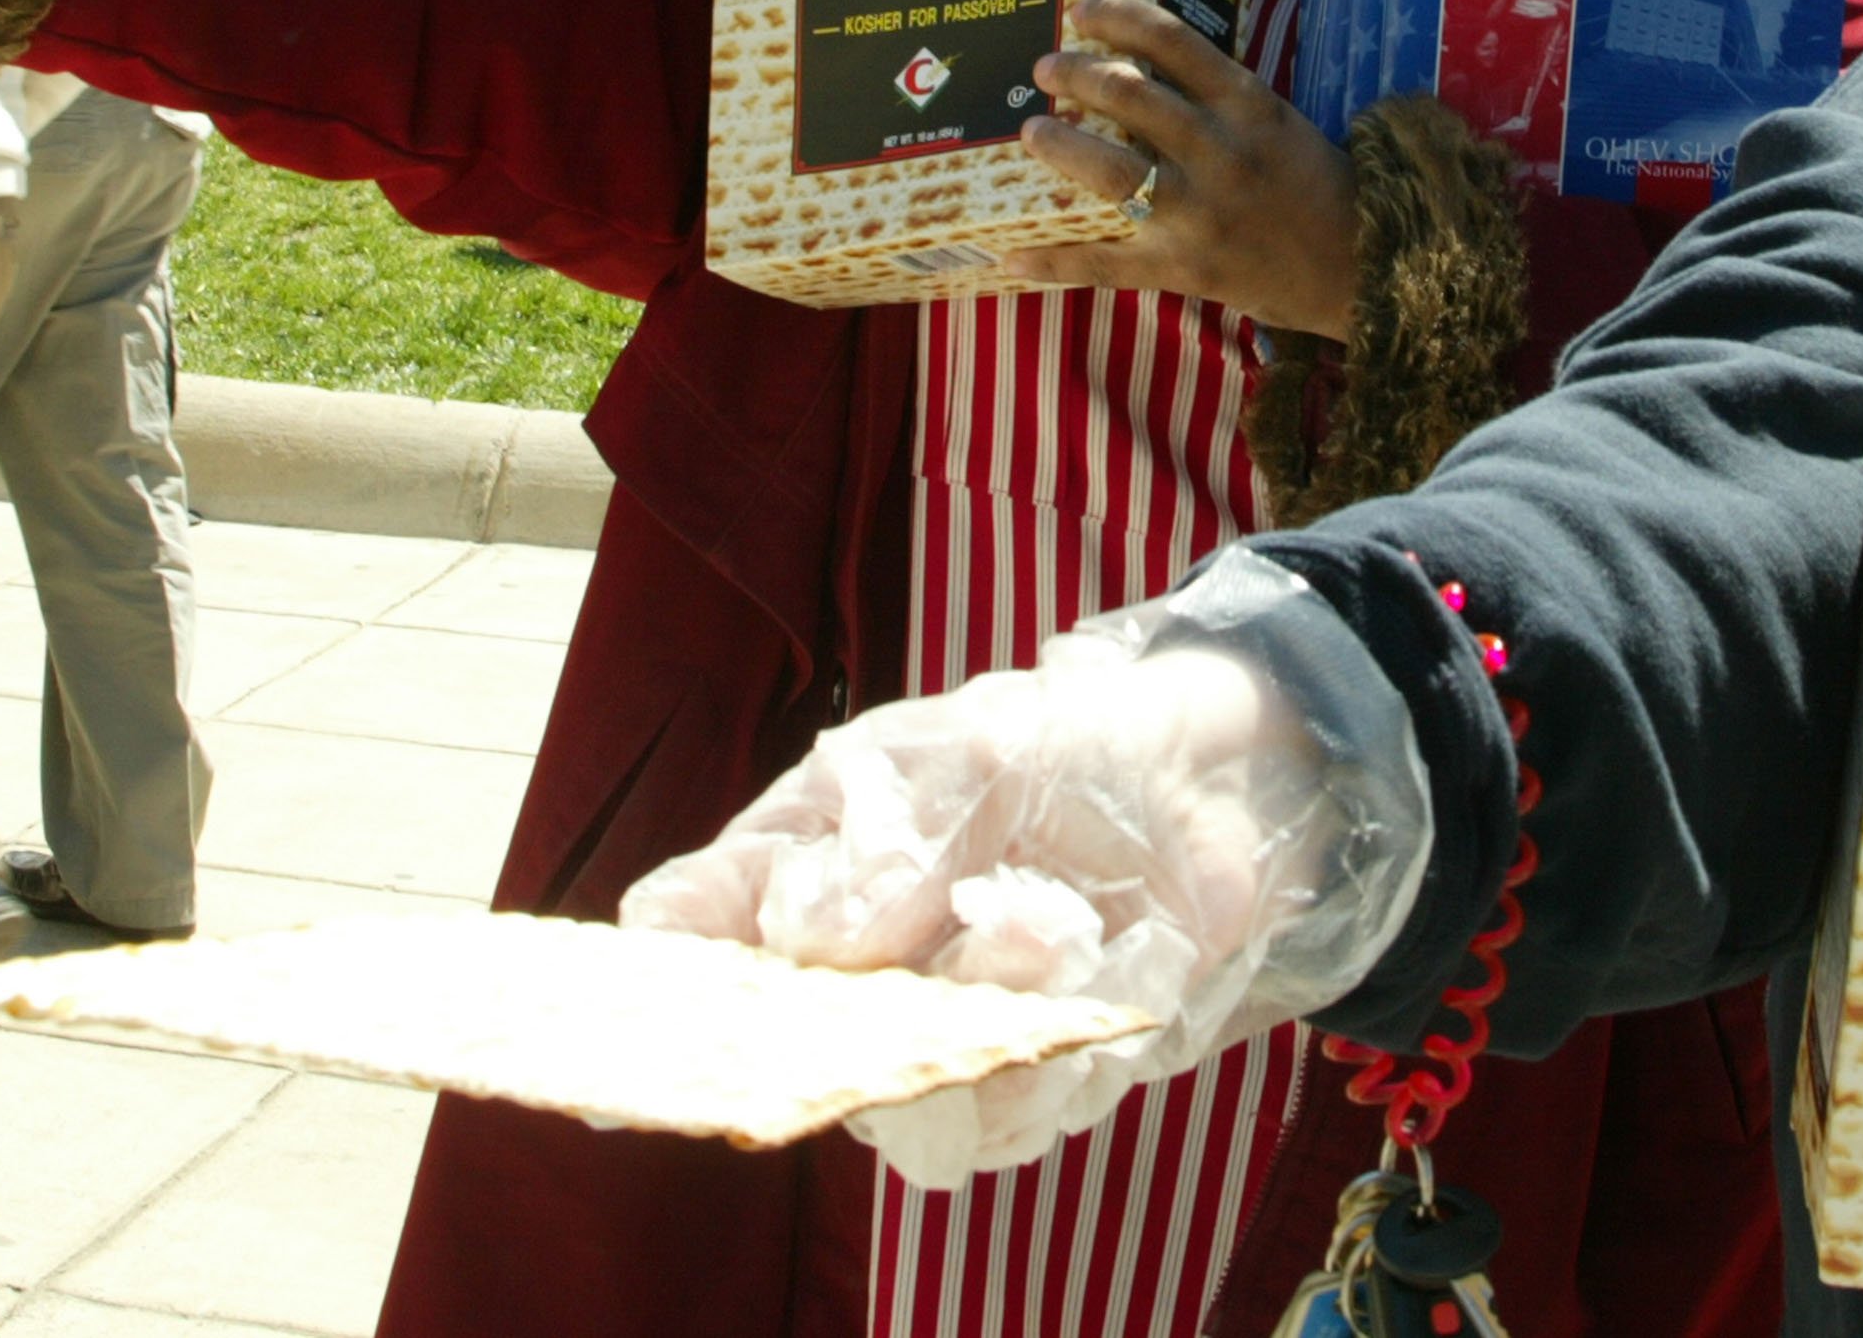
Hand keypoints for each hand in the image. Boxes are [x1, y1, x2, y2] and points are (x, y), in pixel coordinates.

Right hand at [623, 550, 1429, 1187]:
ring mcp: (927, 1034)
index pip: (684, 935)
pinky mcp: (1021, 1082)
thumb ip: (894, 836)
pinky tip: (1107, 957)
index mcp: (792, 867)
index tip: (657, 995)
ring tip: (1053, 921)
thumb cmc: (1059, 744)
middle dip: (856, 1021)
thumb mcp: (974, 750)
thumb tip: (810, 932)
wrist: (1205, 784)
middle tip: (949, 929)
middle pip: (785, 1051)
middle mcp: (842, 970)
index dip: (658, 975)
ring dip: (987, 1011)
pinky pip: (1012, 1118)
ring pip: (902, 1108)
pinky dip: (1066, 1045)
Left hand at [1003, 0, 1357, 337]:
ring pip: (1107, 169)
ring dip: (1058, 146)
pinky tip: (1008, 252)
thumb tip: (1136, 63)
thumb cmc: (1313, 183)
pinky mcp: (1182, 268)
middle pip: (1128, 94)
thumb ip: (1215, 95)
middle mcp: (1220, 151)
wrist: (1360, 265)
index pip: (1171, 40)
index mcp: (1247, 104)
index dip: (1116, 16)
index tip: (1081, 10)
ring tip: (1033, 130)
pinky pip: (1102, 263)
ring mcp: (1198, 212)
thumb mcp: (1275, 120)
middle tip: (1045, 68)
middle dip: (1074, 73)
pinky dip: (1051, 258)